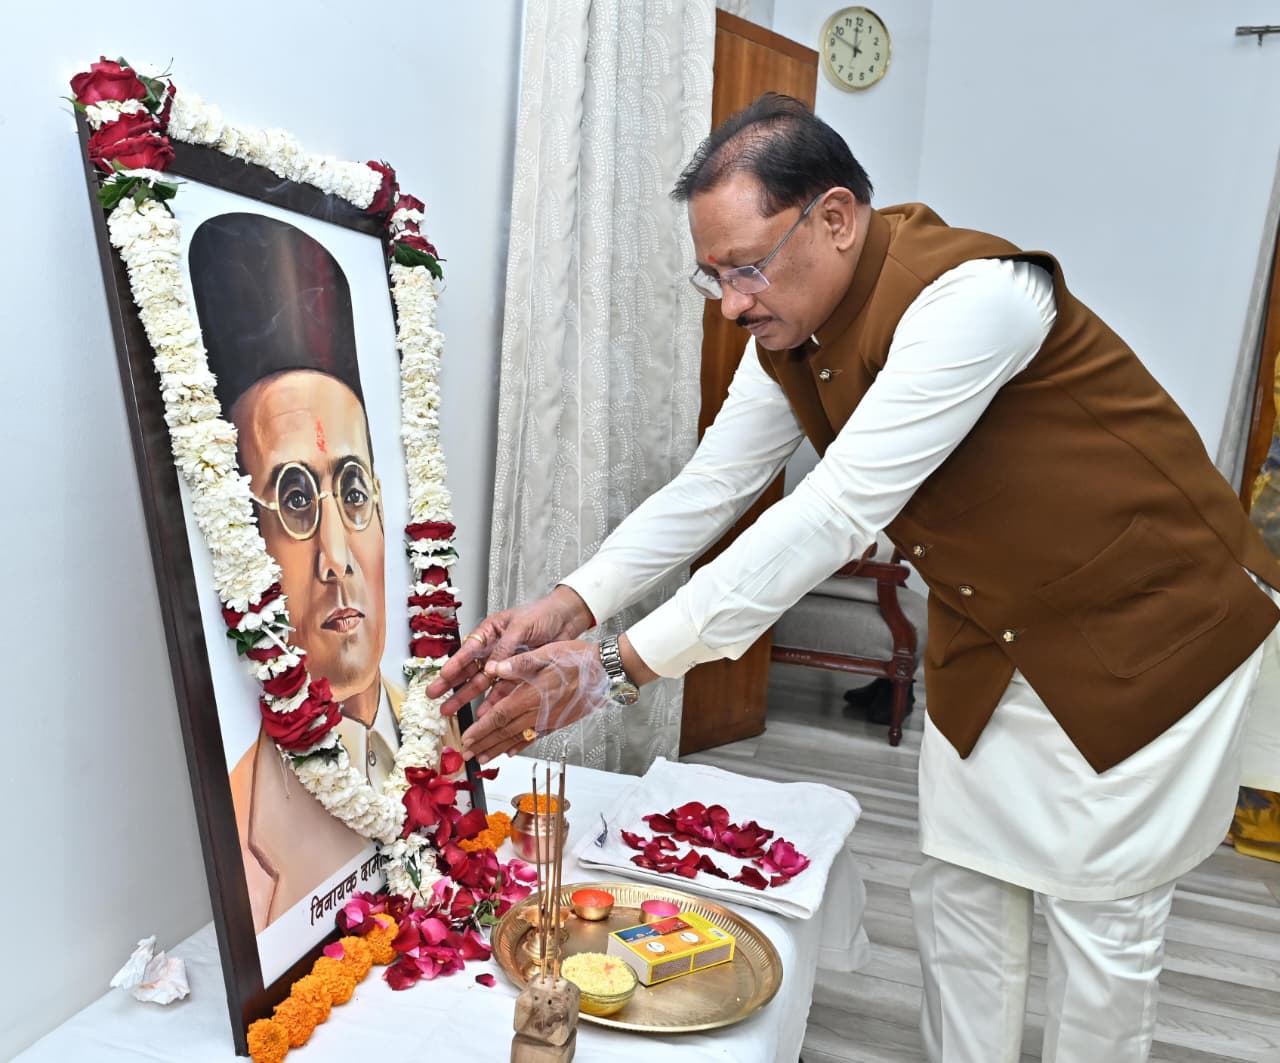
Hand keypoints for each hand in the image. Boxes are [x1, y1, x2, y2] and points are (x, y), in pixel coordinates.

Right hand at [425, 585, 594, 715]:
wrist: (566, 619)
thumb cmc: (542, 613)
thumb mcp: (520, 627)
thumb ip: (504, 648)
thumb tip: (489, 669)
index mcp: (490, 631)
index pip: (468, 650)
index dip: (455, 664)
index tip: (443, 677)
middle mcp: (493, 649)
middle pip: (468, 669)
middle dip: (451, 685)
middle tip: (434, 697)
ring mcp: (505, 663)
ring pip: (481, 683)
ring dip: (466, 697)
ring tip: (449, 710)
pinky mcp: (518, 674)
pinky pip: (503, 690)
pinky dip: (493, 702)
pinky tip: (482, 713)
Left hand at [460, 640, 610, 763]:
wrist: (606, 671)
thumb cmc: (578, 659)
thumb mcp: (547, 653)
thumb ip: (519, 663)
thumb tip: (494, 668)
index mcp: (531, 694)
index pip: (499, 716)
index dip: (481, 729)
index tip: (466, 738)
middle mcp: (538, 712)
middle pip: (505, 732)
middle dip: (484, 744)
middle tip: (467, 754)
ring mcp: (549, 720)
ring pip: (519, 738)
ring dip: (499, 749)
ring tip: (484, 758)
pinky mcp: (558, 722)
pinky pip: (536, 738)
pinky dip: (521, 746)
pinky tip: (512, 751)